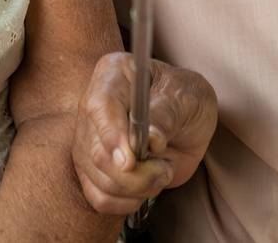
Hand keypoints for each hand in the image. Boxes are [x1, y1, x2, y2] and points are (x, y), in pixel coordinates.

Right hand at [72, 51, 217, 215]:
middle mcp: (93, 107)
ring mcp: (89, 140)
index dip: (112, 136)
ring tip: (162, 171)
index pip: (100, 107)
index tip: (131, 161)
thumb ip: (166, 113)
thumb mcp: (186, 95)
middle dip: (136, 173)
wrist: (188, 121)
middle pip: (97, 151)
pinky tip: (145, 188)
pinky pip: (99, 197)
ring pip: (100, 179)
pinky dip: (125, 202)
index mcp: (112, 74)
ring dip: (138, 187)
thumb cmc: (186, 97)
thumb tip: (150, 138)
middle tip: (164, 168)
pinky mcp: (93, 169)